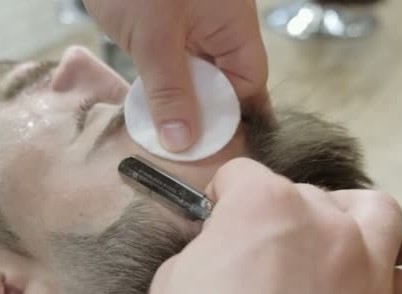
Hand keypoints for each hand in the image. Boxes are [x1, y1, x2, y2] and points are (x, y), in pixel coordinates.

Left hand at [83, 0, 267, 151]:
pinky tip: (153, 119)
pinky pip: (170, 75)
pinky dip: (162, 96)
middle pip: (223, 87)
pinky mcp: (161, 39)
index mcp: (233, 29)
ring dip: (181, 110)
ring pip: (195, 83)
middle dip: (207, 119)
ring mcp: (188, 37)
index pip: (249, 83)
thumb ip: (169, 90)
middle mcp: (216, 34)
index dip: (235, 117)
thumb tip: (183, 141)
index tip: (215, 149)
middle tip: (190, 156)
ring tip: (169, 143)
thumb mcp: (155, 39)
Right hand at [141, 158, 401, 293]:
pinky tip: (347, 286)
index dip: (222, 194)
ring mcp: (363, 269)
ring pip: (375, 213)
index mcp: (264, 206)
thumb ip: (210, 246)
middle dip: (276, 212)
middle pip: (304, 192)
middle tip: (255, 243)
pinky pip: (397, 276)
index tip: (218, 211)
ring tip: (321, 239)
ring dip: (346, 217)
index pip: (243, 174)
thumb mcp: (175, 280)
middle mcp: (323, 226)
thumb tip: (221, 246)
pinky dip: (376, 271)